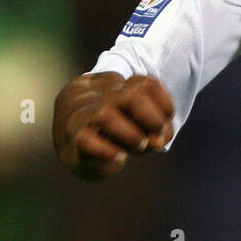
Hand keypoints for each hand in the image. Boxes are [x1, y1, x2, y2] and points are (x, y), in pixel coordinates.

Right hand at [54, 72, 174, 180]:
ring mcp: (83, 115)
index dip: (164, 103)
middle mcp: (99, 95)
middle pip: (131, 95)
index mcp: (117, 85)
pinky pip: (85, 140)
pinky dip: (107, 151)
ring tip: (140, 146)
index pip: (146, 84)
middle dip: (151, 118)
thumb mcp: (141, 128)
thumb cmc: (115, 135)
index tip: (167, 120)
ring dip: (131, 135)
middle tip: (156, 136)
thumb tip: (157, 142)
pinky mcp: (73, 138)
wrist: (76, 151)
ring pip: (106, 115)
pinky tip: (120, 157)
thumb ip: (155, 131)